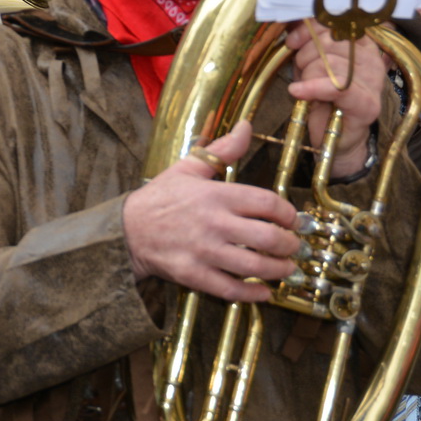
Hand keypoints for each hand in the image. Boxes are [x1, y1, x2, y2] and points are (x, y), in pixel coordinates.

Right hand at [122, 120, 300, 301]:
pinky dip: (253, 294)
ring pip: (254, 266)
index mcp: (216, 195)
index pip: (267, 203)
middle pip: (267, 237)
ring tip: (286, 269)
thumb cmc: (159, 199)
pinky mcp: (194, 275)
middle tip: (294, 246)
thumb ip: (223, 149)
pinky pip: (231, 289)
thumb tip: (246, 127)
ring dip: (278, 270)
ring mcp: (204, 252)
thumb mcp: (188, 168)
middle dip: (289, 245)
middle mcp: (213, 224)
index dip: (288, 213)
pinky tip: (264, 292)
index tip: (293, 219)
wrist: (125, 231)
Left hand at [284, 21, 385, 175]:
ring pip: (329, 64)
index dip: (311, 29)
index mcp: (361, 45)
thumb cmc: (322, 99)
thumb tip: (293, 21)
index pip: (337, 23)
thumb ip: (307, 42)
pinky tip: (299, 91)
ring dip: (307, 76)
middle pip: (330, 43)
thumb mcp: (310, 64)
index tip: (293, 41)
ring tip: (306, 89)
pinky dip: (312, 87)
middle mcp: (371, 59)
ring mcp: (373, 81)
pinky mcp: (367, 103)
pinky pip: (336, 86)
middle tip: (302, 74)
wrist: (334, 140)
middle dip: (305, 57)